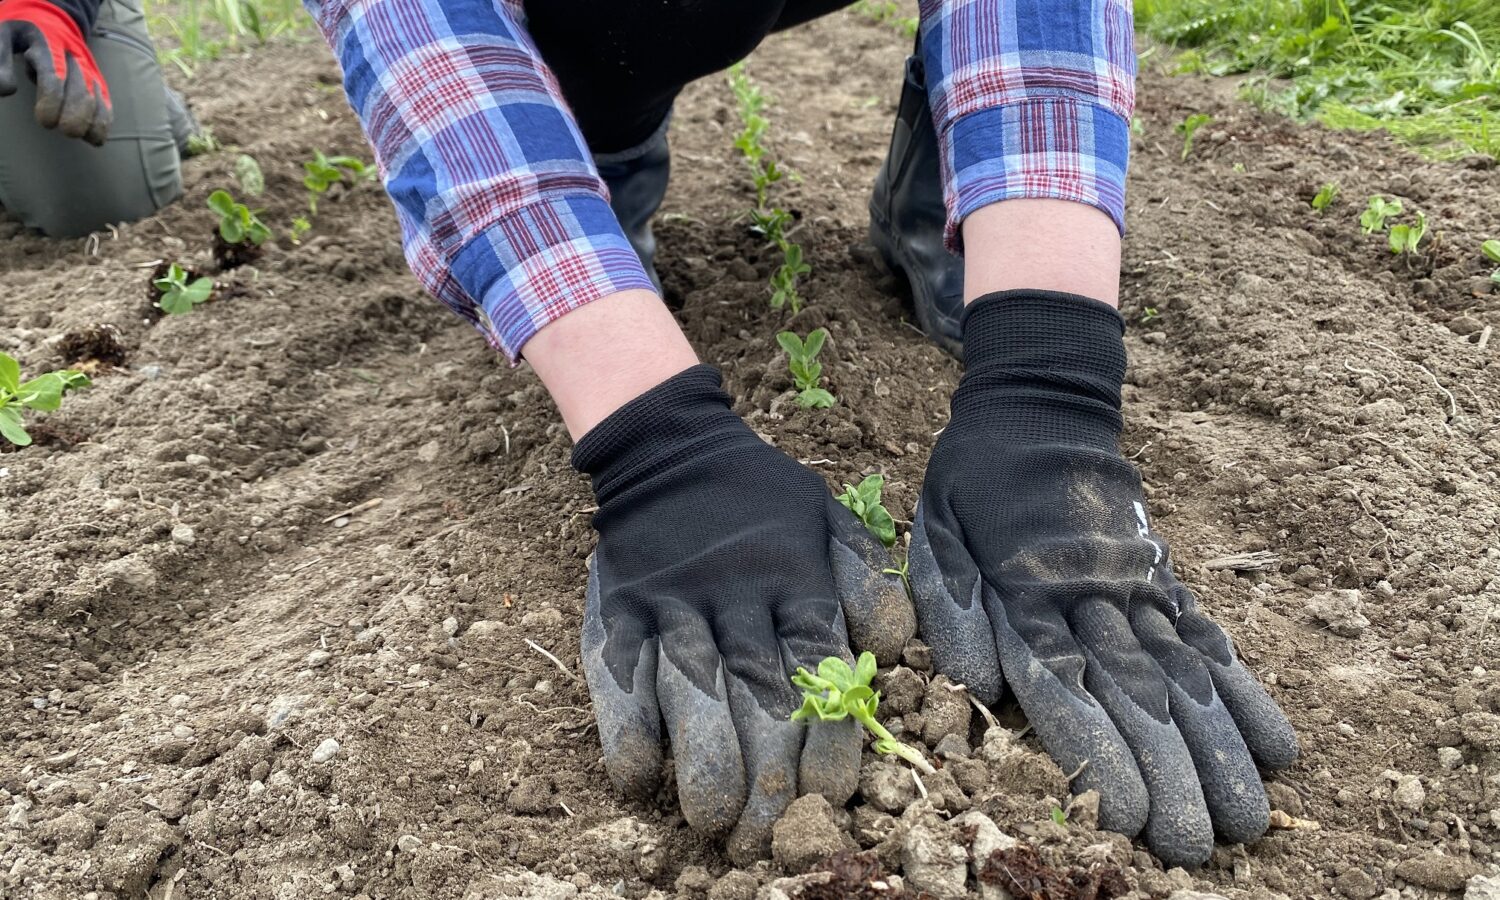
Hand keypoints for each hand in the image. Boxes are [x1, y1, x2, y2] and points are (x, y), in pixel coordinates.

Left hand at [0, 0, 110, 143]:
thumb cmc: (22, 35)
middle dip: (78, 114)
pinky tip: (96, 138)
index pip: (55, 73)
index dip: (53, 100)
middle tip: (66, 131)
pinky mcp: (97, 79)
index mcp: (48, 43)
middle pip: (82, 87)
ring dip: (95, 120)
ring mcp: (89, 68)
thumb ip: (0, 61)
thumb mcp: (4, 38)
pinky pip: (106, 100)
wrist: (50, 20)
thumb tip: (6, 91)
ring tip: (83, 137)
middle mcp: (73, 55)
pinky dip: (104, 120)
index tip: (45, 122)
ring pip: (98, 95)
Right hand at [575, 365, 913, 862]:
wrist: (668, 448)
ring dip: (702, 758)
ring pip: (691, 687)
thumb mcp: (827, 520)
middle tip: (768, 835)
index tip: (829, 795)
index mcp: (794, 578)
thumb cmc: (761, 500)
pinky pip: (618, 671)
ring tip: (712, 820)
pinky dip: (626, 724)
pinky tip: (638, 775)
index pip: (816, 665)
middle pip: (755, 691)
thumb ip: (867, 579)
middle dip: (766, 770)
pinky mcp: (618, 608)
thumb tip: (896, 646)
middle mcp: (735, 595)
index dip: (825, 735)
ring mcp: (673, 603)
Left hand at [909, 292, 1297, 866]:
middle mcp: (1092, 597)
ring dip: (1218, 751)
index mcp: (1025, 593)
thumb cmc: (971, 486)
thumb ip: (953, 606)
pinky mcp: (1164, 579)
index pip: (1065, 684)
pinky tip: (1276, 745)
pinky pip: (1209, 638)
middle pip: (1136, 695)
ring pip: (1183, 675)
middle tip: (1199, 845)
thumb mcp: (935, 534)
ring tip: (1249, 818)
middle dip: (1170, 774)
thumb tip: (978, 683)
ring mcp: (1137, 589)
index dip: (1099, 751)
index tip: (1127, 815)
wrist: (1037, 411)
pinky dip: (1244, 692)